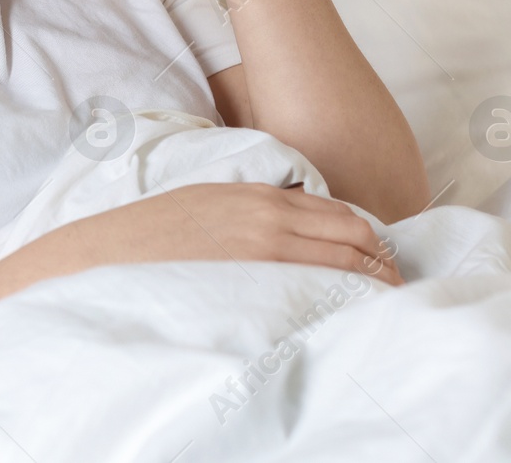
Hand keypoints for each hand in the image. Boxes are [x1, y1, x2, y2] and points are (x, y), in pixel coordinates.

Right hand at [63, 181, 403, 285]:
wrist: (114, 252)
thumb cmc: (157, 233)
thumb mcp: (214, 202)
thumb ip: (259, 210)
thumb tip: (300, 229)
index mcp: (262, 196)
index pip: (343, 215)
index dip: (372, 240)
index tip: (383, 261)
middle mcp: (272, 219)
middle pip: (354, 238)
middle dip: (383, 263)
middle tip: (396, 287)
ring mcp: (264, 252)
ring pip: (343, 265)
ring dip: (371, 284)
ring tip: (384, 304)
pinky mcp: (253, 283)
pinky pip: (315, 292)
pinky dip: (342, 300)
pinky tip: (349, 314)